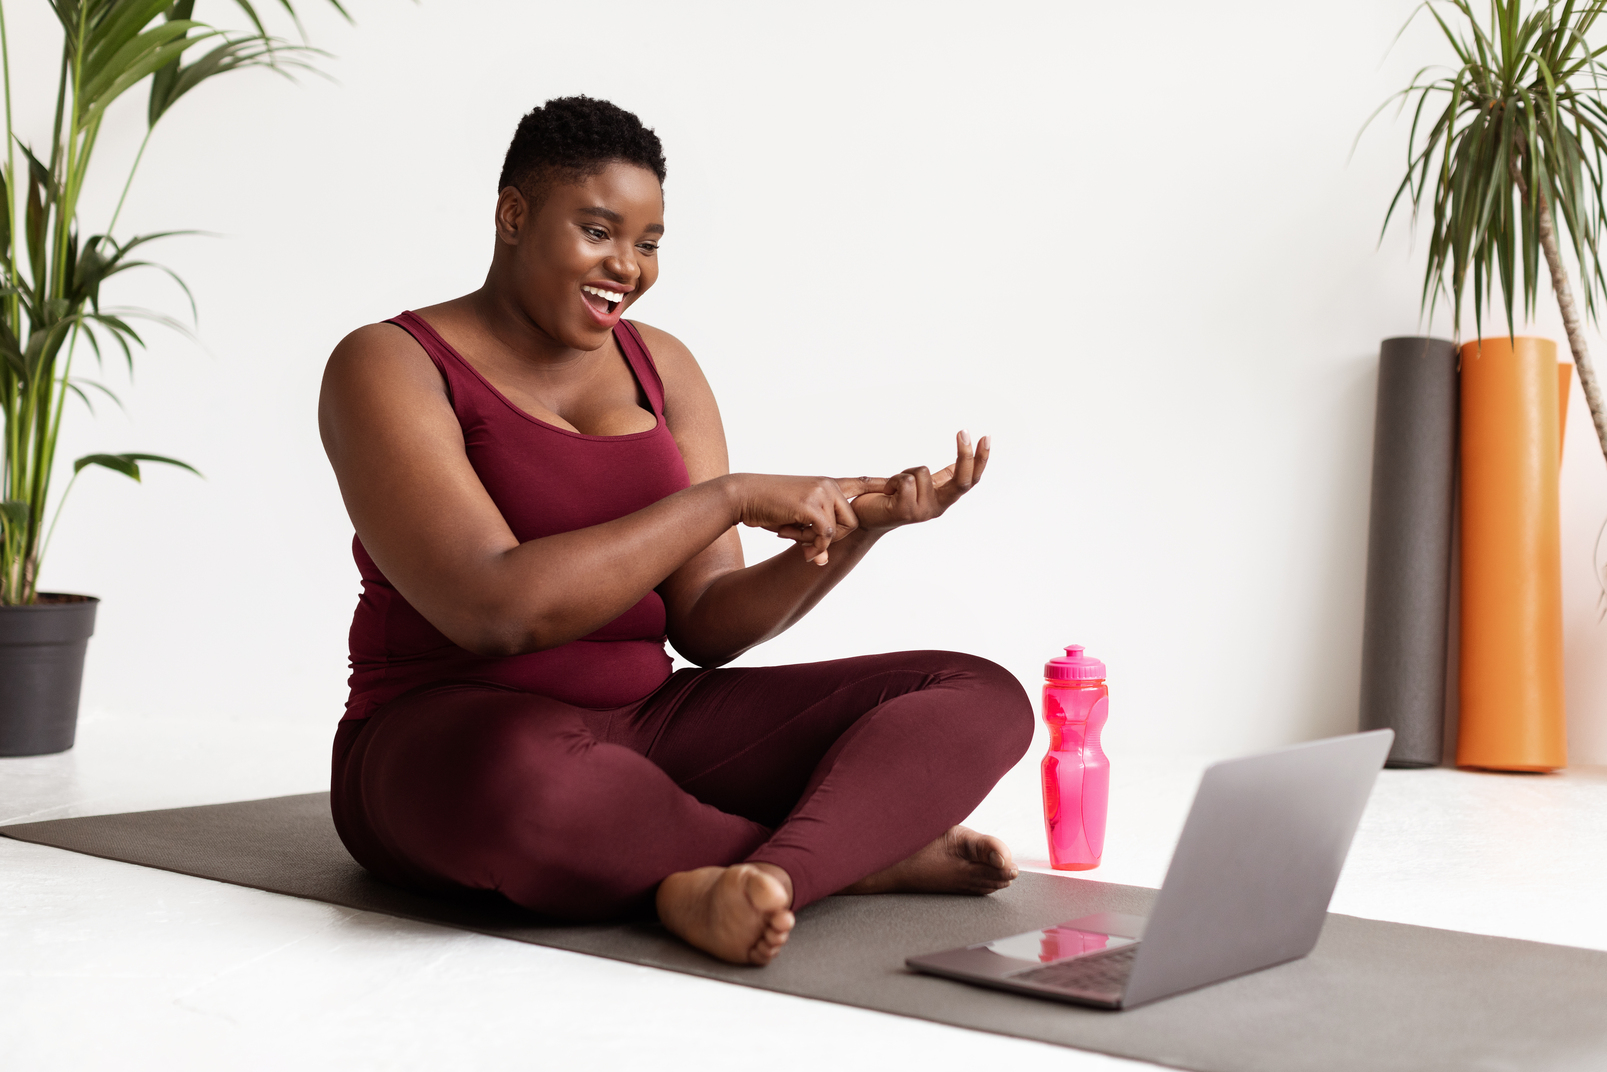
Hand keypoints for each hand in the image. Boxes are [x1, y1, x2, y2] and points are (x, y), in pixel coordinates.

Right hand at [728, 473, 887, 565]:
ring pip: (836, 531)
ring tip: (789, 534)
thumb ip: (815, 533)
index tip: (899, 483)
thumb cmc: (768, 507)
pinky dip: (810, 543)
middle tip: (804, 543)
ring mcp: (821, 493)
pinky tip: (788, 536)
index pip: (862, 482)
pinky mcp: (811, 504)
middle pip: (852, 522)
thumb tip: (823, 561)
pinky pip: (824, 534)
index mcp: (828, 484)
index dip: (881, 485)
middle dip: (831, 539)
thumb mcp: (796, 517)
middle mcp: (829, 486)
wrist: (744, 495)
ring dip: (813, 541)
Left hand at [844, 431, 990, 535]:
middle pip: (961, 481)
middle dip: (964, 454)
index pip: (969, 480)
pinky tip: (887, 492)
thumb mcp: (920, 485)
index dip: (980, 460)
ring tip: (893, 487)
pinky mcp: (906, 511)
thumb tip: (960, 461)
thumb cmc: (891, 498)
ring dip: (904, 473)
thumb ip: (940, 477)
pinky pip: (905, 480)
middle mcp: (937, 507)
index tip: (986, 437)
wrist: (865, 519)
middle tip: (963, 431)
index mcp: (943, 499)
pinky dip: (893, 480)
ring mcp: (923, 511)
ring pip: (922, 472)